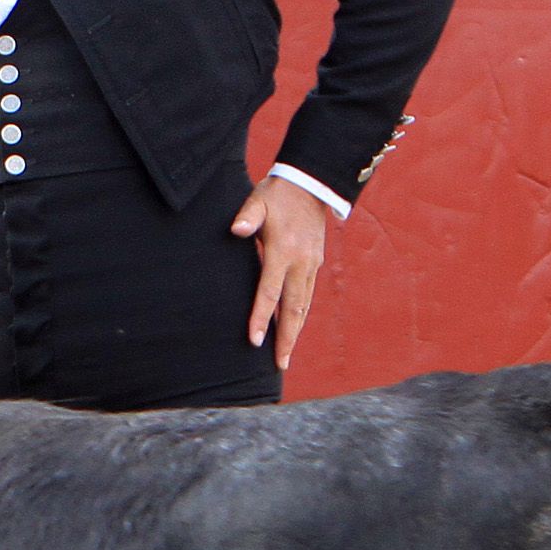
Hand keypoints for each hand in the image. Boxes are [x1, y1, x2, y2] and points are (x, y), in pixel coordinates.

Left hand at [230, 172, 331, 367]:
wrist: (311, 184)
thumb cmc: (277, 194)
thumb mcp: (258, 200)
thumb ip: (248, 216)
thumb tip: (236, 230)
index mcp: (283, 251)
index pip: (270, 291)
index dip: (261, 317)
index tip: (255, 340)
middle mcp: (300, 263)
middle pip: (293, 308)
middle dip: (286, 338)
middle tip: (280, 365)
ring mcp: (310, 265)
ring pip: (303, 305)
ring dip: (295, 332)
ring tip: (286, 356)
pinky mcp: (314, 264)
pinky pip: (307, 295)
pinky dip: (300, 316)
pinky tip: (293, 329)